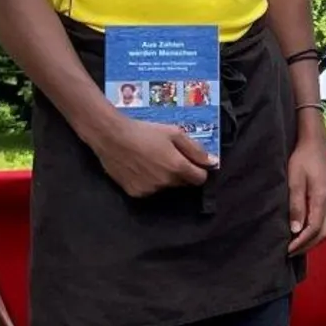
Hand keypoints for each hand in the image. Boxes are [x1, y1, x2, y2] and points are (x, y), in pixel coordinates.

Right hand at [91, 118, 217, 196]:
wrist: (112, 137)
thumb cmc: (145, 131)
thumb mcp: (173, 133)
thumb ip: (195, 149)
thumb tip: (213, 163)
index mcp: (177, 167)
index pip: (199, 179)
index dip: (198, 170)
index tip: (191, 161)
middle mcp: (166, 183)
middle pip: (183, 183)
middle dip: (181, 172)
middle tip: (167, 156)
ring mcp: (150, 190)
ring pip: (166, 187)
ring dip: (164, 177)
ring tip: (151, 160)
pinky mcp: (136, 194)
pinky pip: (150, 190)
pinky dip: (149, 182)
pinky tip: (139, 168)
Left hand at [287, 139, 325, 254]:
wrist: (314, 143)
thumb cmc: (301, 159)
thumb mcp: (294, 180)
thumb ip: (296, 205)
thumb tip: (295, 230)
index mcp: (322, 198)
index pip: (313, 228)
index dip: (301, 242)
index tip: (287, 250)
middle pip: (323, 233)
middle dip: (308, 245)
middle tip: (291, 252)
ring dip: (313, 240)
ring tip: (297, 246)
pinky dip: (317, 231)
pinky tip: (306, 232)